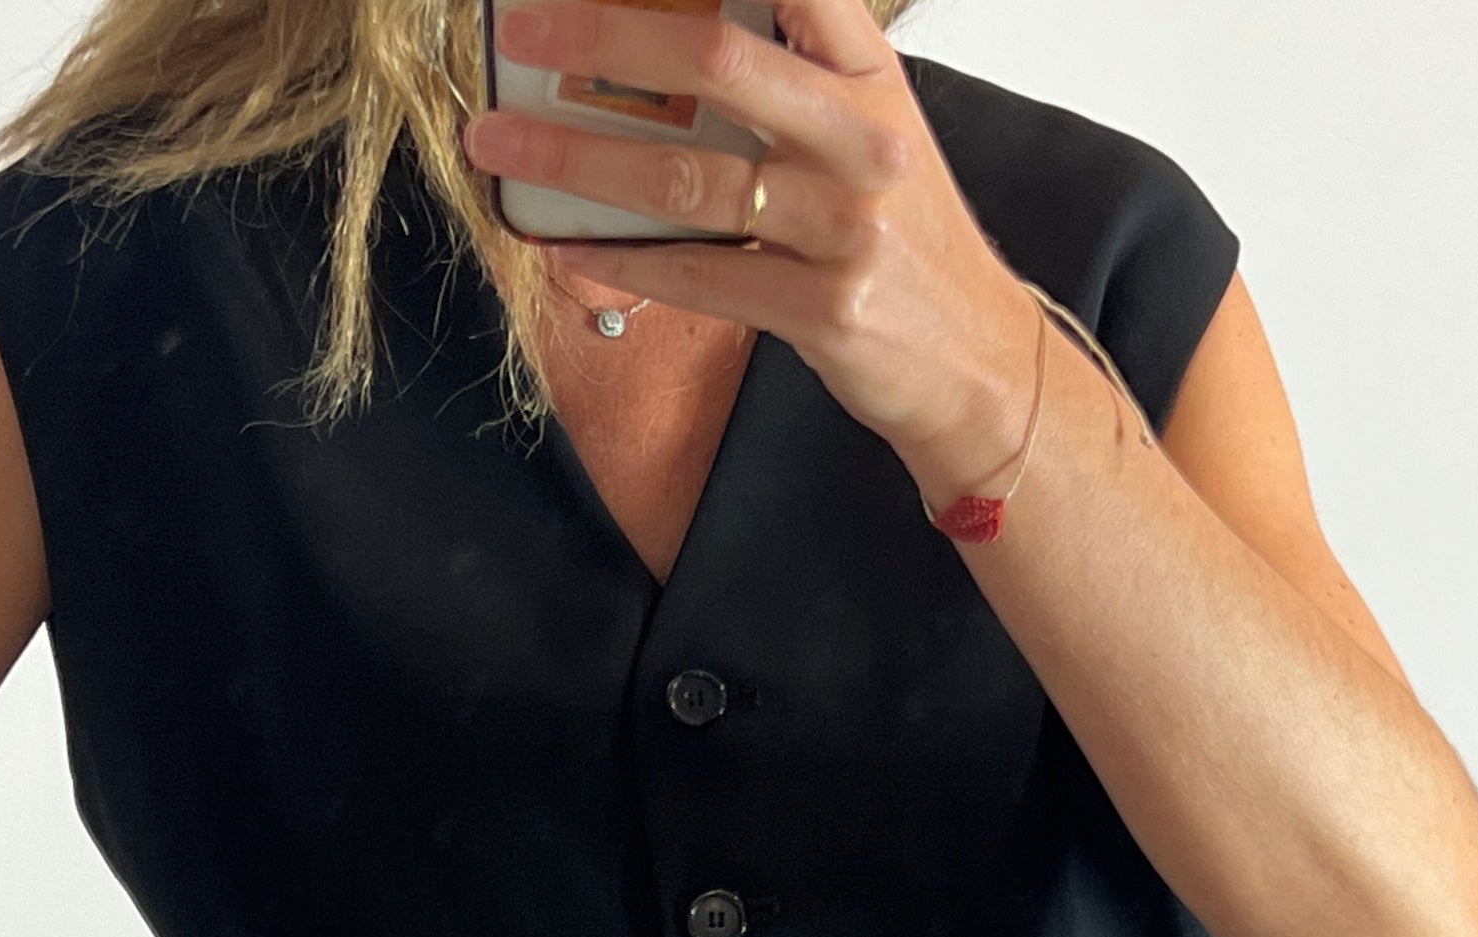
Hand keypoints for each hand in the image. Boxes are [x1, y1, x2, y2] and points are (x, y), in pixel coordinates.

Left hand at [463, 0, 1038, 475]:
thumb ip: (791, 83)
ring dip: (576, 157)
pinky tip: (564, 246)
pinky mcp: (825, 310)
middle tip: (524, 32)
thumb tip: (660, 54)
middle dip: (604, 38)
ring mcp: (846, 226)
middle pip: (716, 58)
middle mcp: (864, 138)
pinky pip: (698, 276)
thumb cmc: (904, 245)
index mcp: (872, 75)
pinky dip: (620, 260)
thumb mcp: (871, 137)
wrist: (977, 363)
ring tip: (500, 145)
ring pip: (687, 179)